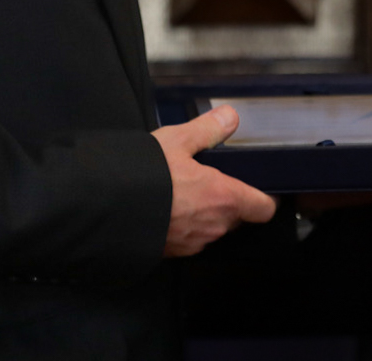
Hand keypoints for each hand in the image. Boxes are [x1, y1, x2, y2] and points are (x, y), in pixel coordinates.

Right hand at [152, 105, 276, 256]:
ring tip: (185, 192)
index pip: (264, 208)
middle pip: (238, 217)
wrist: (106, 210)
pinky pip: (190, 239)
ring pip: (213, 229)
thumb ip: (208, 129)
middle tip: (212, 181)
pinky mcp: (172, 253)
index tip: (262, 188)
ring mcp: (193, 242)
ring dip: (206, 214)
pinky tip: (168, 209)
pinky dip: (185, 225)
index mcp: (224, 197)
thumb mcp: (177, 141)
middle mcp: (213, 225)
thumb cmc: (143, 178)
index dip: (266, 198)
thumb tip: (229, 117)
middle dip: (230, 201)